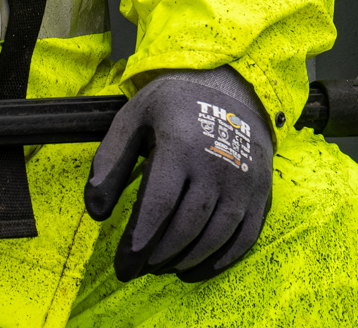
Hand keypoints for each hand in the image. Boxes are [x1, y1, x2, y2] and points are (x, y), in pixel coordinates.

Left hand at [83, 66, 275, 282]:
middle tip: (141, 267)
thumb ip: (109, 162)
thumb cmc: (174, 106)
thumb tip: (97, 213)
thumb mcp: (133, 119)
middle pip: (187, 225)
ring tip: (163, 266)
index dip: (138, 242)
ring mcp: (244, 179)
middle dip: (160, 255)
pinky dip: (220, 260)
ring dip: (187, 260)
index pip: (158, 205)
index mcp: (181, 144)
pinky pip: (245, 237)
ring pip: (216, 236)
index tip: (123, 266)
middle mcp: (217, 163)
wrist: (231, 87)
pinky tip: (196, 269)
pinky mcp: (260, 190)